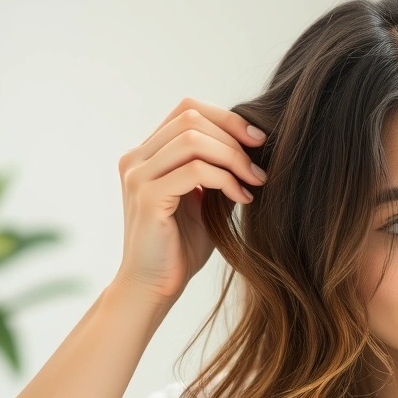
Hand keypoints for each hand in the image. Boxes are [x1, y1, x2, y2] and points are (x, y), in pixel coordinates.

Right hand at [113, 98, 267, 304]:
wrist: (155, 287)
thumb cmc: (182, 247)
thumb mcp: (206, 200)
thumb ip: (219, 169)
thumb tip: (256, 146)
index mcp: (148, 153)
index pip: (187, 109)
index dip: (227, 118)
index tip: (258, 140)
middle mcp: (137, 158)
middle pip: (191, 118)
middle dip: (234, 138)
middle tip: (261, 166)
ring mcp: (138, 175)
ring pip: (193, 140)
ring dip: (233, 158)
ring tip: (256, 182)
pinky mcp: (147, 197)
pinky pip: (194, 171)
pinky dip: (225, 180)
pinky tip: (242, 198)